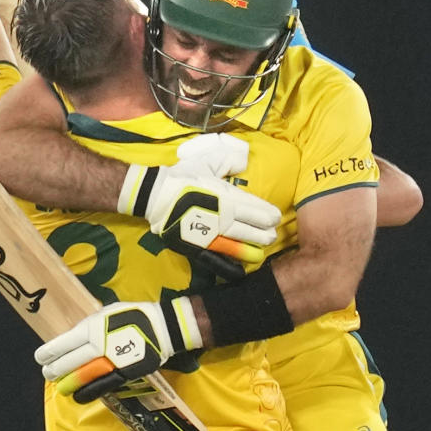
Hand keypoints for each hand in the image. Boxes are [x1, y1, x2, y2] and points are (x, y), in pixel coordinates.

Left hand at [35, 296, 203, 401]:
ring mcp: (112, 360)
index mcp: (94, 327)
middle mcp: (100, 344)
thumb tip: (75, 335)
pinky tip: (78, 396)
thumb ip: (91, 323)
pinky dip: (88, 392)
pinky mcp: (124, 373)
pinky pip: (102, 386)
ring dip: (69, 383)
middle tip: (47, 373)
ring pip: (84, 375)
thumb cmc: (135, 315)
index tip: (40, 358)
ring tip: (60, 387)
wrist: (164, 327)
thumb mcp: (108, 312)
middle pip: (71, 361)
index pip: (65, 342)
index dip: (50, 352)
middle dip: (55, 369)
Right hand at [116, 139, 279, 269]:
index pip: (255, 208)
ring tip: (263, 248)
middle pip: (251, 228)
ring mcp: (210, 234)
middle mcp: (222, 217)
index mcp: (226, 196)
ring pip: (239, 244)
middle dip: (265, 232)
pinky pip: (217, 259)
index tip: (275, 217)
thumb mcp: (206, 161)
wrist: (154, 195)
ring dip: (253, 246)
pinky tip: (242, 269)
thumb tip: (244, 160)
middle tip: (272, 235)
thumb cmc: (182, 177)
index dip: (268, 214)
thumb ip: (227, 161)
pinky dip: (230, 266)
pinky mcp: (197, 247)